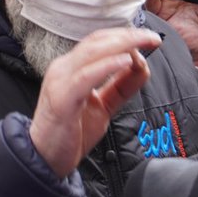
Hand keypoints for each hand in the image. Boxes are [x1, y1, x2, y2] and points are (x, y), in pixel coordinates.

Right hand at [30, 28, 159, 177]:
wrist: (44, 161)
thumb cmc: (70, 133)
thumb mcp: (103, 105)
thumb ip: (122, 86)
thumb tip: (143, 66)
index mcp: (71, 68)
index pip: (99, 41)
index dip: (125, 35)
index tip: (150, 38)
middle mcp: (63, 69)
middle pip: (98, 41)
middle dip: (129, 36)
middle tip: (153, 37)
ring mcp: (60, 81)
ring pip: (92, 52)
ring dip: (122, 44)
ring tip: (143, 43)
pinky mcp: (62, 99)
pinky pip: (86, 77)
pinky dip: (107, 66)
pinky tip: (126, 61)